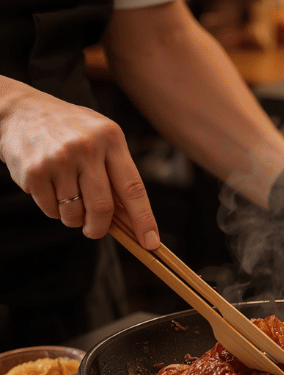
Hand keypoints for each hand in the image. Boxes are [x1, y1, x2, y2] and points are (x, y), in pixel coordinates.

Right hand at [0, 83, 159, 249]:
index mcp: (111, 138)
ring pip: (74, 214)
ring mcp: (58, 159)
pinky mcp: (33, 172)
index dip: (144, 220)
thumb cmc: (71, 130)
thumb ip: (118, 172)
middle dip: (100, 228)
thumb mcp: (101, 138)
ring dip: (74, 218)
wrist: (21, 110)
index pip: (133, 188)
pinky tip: (50, 188)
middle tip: (94, 231)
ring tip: (68, 198)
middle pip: (102, 208)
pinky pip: (51, 210)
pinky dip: (54, 210)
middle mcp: (86, 147)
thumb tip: (132, 219)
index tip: (150, 243)